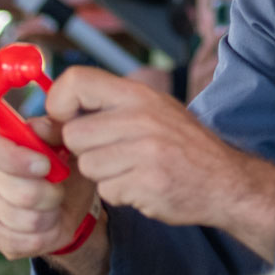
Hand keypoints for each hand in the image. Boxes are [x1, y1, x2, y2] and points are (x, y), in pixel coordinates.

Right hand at [0, 117, 99, 261]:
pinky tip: (49, 223)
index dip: (16, 159)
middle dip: (50, 193)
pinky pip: (24, 242)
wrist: (71, 202)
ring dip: (51, 215)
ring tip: (55, 205)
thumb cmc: (67, 165)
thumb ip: (55, 130)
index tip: (45, 165)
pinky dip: (47, 235)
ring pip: (24, 220)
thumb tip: (36, 127)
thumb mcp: (69, 143)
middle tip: (60, 188)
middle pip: (16, 191)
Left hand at [50, 66, 274, 256]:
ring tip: (132, 169)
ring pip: (87, 165)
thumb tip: (47, 119)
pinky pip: (107, 191)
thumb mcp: (152, 111)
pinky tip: (143, 185)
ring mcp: (145, 151)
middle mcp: (141, 117)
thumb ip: (106, 109)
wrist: (226, 181)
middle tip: (112, 153)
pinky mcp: (147, 183)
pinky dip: (120, 194)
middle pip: (74, 134)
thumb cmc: (182, 146)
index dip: (59, 102)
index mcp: (139, 94)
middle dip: (85, 150)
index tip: (66, 119)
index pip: (76, 81)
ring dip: (103, 174)